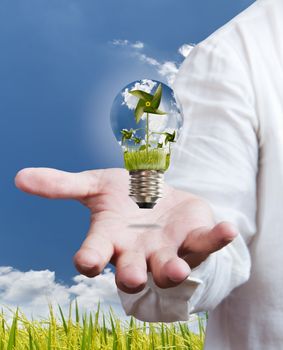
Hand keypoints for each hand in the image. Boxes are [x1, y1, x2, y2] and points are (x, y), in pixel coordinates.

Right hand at [15, 167, 237, 293]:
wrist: (157, 197)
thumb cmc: (122, 197)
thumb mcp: (93, 186)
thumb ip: (61, 185)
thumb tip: (19, 177)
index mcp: (109, 240)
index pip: (94, 256)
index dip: (90, 260)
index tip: (87, 261)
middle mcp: (136, 252)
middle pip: (132, 271)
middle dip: (133, 275)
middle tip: (134, 277)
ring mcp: (166, 249)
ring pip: (168, 266)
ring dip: (172, 268)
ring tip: (177, 268)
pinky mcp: (192, 239)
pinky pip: (205, 243)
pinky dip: (216, 237)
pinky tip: (227, 228)